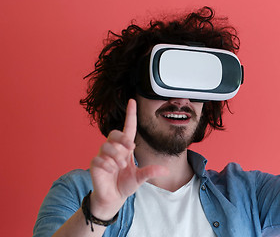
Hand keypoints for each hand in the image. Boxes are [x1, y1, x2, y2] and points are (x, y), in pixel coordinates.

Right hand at [89, 99, 167, 219]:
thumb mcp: (140, 178)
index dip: (130, 114)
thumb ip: (150, 172)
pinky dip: (107, 165)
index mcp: (125, 148)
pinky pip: (99, 159)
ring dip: (116, 156)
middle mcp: (113, 149)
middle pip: (114, 134)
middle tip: (130, 148)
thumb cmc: (126, 184)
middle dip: (122, 139)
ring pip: (107, 146)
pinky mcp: (95, 163)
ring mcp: (103, 155)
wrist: (113, 197)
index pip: (128, 127)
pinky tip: (111, 171)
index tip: (132, 100)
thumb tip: (165, 170)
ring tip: (120, 166)